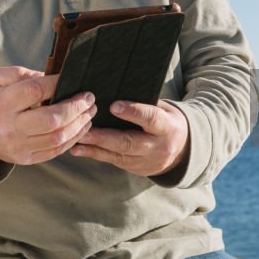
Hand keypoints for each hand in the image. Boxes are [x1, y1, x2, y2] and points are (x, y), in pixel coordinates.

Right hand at [0, 66, 95, 164]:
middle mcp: (10, 126)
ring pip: (57, 138)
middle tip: (89, 98)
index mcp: (2, 103)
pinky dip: (73, 139)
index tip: (70, 77)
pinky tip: (82, 127)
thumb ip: (22, 74)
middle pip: (51, 119)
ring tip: (90, 111)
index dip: (57, 83)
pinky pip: (55, 151)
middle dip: (76, 107)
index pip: (35, 91)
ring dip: (79, 124)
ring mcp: (18, 146)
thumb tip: (50, 77)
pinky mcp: (25, 158)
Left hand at [70, 100, 189, 176]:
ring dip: (95, 148)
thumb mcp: (165, 110)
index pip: (151, 119)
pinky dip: (96, 154)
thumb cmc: (168, 121)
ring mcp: (146, 162)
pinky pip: (114, 161)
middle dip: (105, 137)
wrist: (183, 151)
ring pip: (118, 155)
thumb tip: (118, 89)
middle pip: (129, 143)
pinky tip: (78, 150)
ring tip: (76, 142)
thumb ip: (145, 103)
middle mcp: (157, 147)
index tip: (113, 106)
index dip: (133, 112)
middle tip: (85, 130)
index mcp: (167, 127)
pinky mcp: (136, 169)